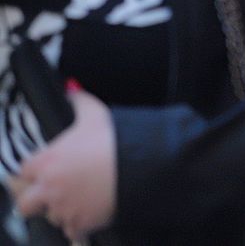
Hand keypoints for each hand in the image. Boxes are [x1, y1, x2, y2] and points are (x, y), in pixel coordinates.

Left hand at [11, 87, 116, 239]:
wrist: (141, 165)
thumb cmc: (117, 141)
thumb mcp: (95, 115)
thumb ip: (79, 101)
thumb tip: (72, 90)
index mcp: (47, 161)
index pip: (24, 170)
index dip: (36, 170)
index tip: (46, 169)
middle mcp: (50, 187)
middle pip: (25, 202)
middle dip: (36, 198)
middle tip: (53, 191)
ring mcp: (64, 207)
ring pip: (50, 216)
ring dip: (61, 210)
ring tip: (79, 199)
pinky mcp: (81, 222)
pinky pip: (71, 231)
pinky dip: (78, 226)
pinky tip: (89, 214)